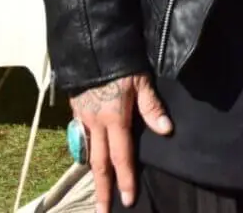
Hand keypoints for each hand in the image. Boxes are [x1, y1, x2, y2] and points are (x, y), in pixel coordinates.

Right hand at [70, 73, 172, 211]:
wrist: (88, 45)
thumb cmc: (119, 62)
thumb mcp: (141, 80)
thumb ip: (152, 106)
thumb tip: (166, 129)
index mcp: (114, 119)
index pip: (121, 157)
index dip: (126, 180)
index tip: (128, 201)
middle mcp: (95, 124)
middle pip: (99, 164)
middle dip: (103, 189)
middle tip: (103, 212)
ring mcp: (83, 119)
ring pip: (88, 153)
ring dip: (93, 174)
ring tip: (98, 192)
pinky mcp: (76, 111)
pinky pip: (81, 139)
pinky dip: (85, 154)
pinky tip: (88, 160)